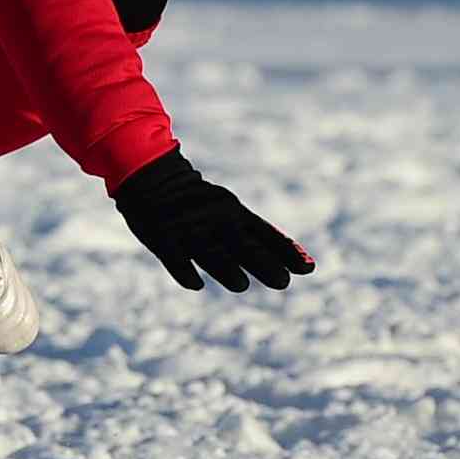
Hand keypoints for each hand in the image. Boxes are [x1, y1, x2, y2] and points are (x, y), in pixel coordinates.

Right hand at [111, 151, 317, 293]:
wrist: (150, 173)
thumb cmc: (198, 200)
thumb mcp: (231, 210)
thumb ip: (259, 236)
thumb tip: (296, 260)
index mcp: (234, 213)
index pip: (265, 236)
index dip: (286, 252)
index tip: (309, 268)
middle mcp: (215, 220)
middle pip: (242, 246)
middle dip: (262, 263)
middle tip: (282, 282)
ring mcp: (188, 229)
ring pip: (209, 252)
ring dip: (225, 268)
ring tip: (241, 285)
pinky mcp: (162, 237)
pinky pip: (174, 257)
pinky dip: (184, 270)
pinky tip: (195, 284)